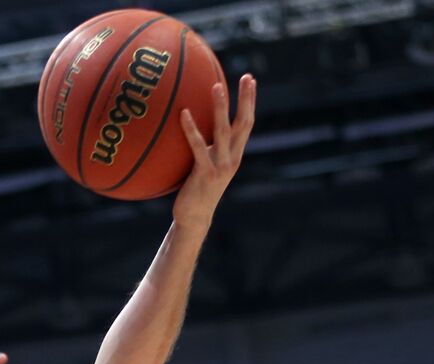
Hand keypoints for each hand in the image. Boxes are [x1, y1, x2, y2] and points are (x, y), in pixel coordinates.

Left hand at [172, 73, 255, 229]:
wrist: (194, 217)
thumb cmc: (196, 189)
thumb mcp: (205, 164)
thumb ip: (206, 146)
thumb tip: (193, 122)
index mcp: (234, 154)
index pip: (247, 123)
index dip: (250, 102)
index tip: (251, 80)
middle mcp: (232, 158)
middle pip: (243, 124)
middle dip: (246, 99)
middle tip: (247, 77)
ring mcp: (220, 166)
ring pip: (223, 131)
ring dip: (221, 108)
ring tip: (217, 86)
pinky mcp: (205, 173)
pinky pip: (197, 147)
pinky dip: (191, 129)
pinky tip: (183, 113)